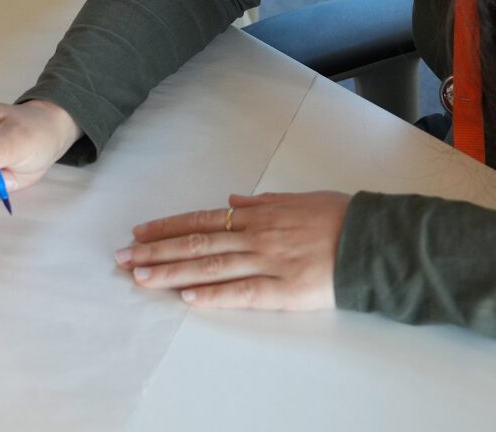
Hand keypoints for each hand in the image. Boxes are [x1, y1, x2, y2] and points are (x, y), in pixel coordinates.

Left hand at [116, 190, 351, 309]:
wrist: (372, 240)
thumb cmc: (338, 217)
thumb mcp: (296, 199)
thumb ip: (262, 202)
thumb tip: (233, 200)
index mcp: (257, 214)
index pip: (201, 220)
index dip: (167, 227)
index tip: (139, 234)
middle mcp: (255, 235)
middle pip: (195, 243)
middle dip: (155, 251)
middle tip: (123, 259)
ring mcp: (266, 262)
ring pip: (209, 266)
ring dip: (171, 271)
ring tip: (141, 277)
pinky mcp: (283, 290)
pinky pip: (241, 293)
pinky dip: (213, 294)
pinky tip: (187, 296)